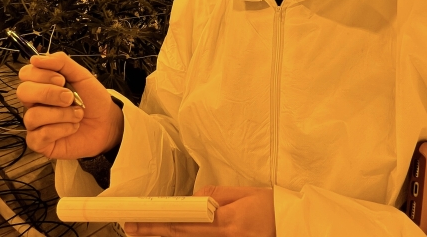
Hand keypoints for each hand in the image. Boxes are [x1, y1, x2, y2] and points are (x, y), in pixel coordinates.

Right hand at [16, 52, 123, 158]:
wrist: (107, 122)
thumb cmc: (92, 99)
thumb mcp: (81, 75)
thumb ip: (61, 62)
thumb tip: (35, 58)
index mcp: (42, 84)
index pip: (26, 74)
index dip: (41, 75)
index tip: (62, 80)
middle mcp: (35, 103)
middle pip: (23, 92)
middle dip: (49, 93)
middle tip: (69, 97)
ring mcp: (35, 123)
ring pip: (32, 116)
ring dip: (61, 114)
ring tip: (77, 114)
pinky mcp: (40, 143)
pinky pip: (39, 136)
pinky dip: (60, 130)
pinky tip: (72, 127)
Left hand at [123, 186, 275, 236]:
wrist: (296, 227)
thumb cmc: (273, 209)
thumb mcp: (246, 193)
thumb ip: (218, 195)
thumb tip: (195, 197)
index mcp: (226, 222)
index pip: (183, 222)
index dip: (157, 222)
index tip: (137, 220)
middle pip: (181, 236)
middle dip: (154, 232)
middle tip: (131, 228)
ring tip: (145, 232)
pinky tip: (173, 235)